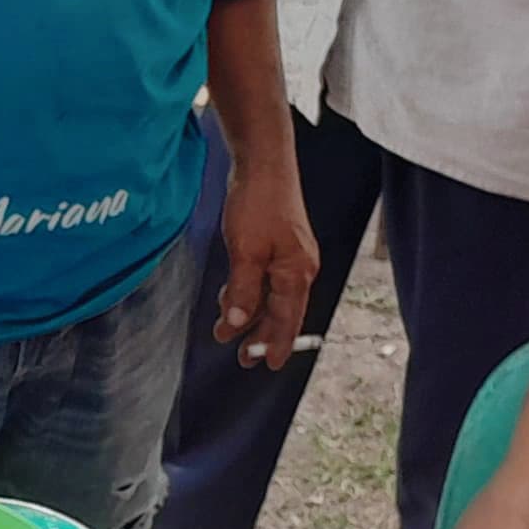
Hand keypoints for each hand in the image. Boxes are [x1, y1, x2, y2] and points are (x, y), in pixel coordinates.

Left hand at [215, 160, 317, 368]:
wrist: (264, 162)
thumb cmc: (259, 203)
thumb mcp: (246, 251)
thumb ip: (242, 290)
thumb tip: (237, 322)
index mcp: (297, 273)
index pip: (288, 320)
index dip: (276, 344)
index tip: (266, 366)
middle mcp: (299, 267)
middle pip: (281, 311)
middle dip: (261, 335)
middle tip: (243, 358)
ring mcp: (290, 255)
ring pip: (271, 296)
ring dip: (250, 314)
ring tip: (228, 330)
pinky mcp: (278, 244)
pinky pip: (266, 279)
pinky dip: (250, 292)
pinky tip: (233, 297)